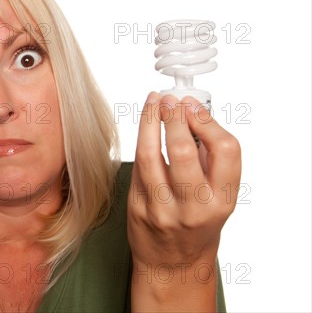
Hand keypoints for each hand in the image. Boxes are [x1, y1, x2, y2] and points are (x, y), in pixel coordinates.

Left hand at [128, 92, 240, 309]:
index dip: (208, 122)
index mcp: (221, 201)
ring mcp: (162, 209)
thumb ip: (211, 159)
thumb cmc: (197, 223)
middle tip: (170, 100)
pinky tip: (145, 128)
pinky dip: (141, 141)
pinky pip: (137, 167)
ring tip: (153, 104)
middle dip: (175, 118)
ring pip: (150, 155)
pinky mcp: (138, 208)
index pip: (225, 151)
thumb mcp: (218, 196)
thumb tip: (194, 113)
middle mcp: (194, 207)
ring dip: (150, 122)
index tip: (194, 106)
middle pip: (183, 150)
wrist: (173, 262)